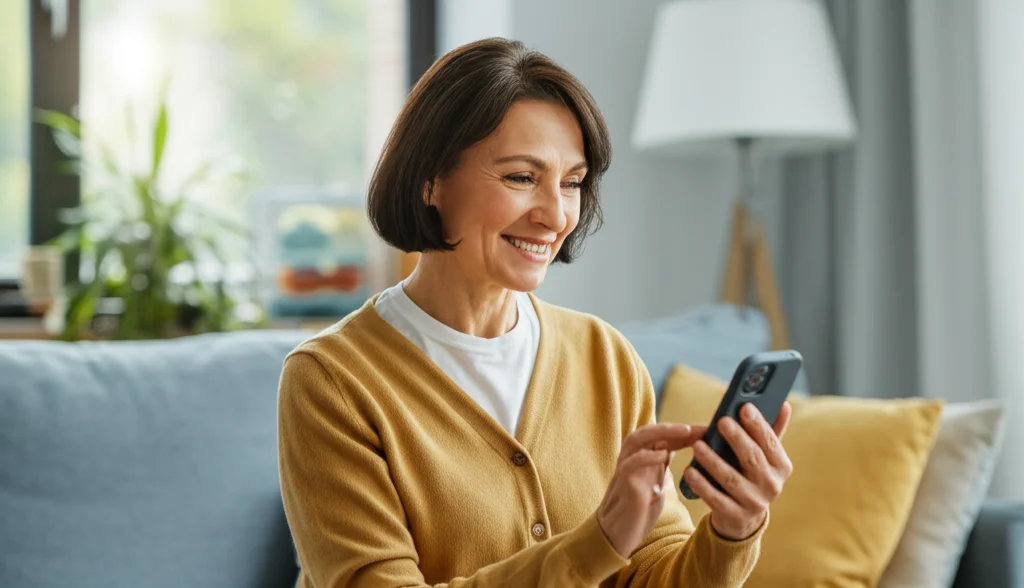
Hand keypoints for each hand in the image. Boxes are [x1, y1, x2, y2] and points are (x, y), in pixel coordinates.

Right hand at [598, 423, 705, 556]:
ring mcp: (626, 468)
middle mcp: (632, 458)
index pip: (662, 437)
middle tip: (699, 427)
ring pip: (636, 439)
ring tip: (683, 430)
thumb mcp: (655, 483)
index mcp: (643, 458)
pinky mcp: (623, 483)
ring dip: (660, 432)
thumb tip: (673, 449)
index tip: (707, 430)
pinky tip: (663, 454)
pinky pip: (630, 464)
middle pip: (649, 432)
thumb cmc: (639, 509)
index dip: (684, 432)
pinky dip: (646, 456)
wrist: (620, 534)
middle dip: (674, 427)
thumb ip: (661, 466)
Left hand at [683, 401, 793, 540]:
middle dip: (737, 439)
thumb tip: (784, 403)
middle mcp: (772, 486)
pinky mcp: (735, 516)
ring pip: (731, 479)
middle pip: (752, 458)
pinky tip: (690, 471)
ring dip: (713, 461)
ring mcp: (754, 503)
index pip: (771, 442)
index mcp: (781, 467)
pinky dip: (702, 485)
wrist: (743, 518)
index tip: (744, 407)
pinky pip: (716, 499)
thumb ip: (772, 431)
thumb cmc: (752, 475)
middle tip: (721, 421)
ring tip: (697, 445)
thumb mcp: (765, 457)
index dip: (758, 425)